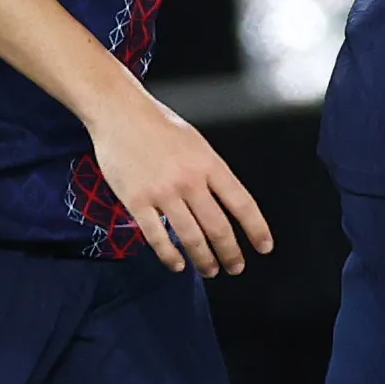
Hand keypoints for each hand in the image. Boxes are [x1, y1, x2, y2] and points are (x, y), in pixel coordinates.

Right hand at [85, 89, 272, 275]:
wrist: (120, 113)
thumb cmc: (159, 125)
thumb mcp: (197, 143)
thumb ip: (210, 173)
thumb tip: (225, 202)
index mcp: (210, 164)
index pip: (242, 203)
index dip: (256, 229)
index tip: (264, 247)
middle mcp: (190, 180)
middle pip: (218, 227)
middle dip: (231, 252)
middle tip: (236, 267)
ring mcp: (163, 192)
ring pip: (191, 236)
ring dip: (204, 259)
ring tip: (210, 270)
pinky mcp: (137, 201)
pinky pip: (157, 236)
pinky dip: (170, 255)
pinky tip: (178, 264)